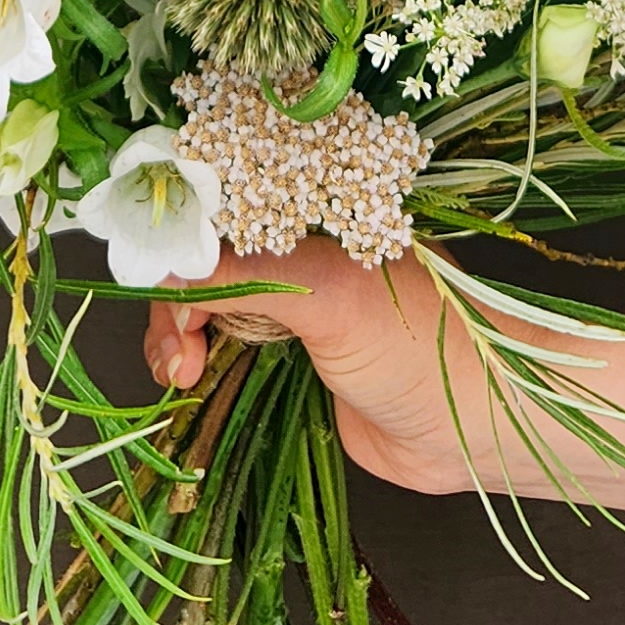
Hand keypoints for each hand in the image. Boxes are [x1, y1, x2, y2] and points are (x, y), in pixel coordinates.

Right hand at [145, 238, 480, 494]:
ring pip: (203, 302)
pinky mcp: (288, 356)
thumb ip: (246, 274)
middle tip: (178, 345)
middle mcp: (299, 244)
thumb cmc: (424, 344)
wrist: (476, 430)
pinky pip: (220, 347)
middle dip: (172, 295)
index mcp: (317, 205)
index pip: (224, 194)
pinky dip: (193, 361)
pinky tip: (188, 382)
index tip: (147, 267)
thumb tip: (163, 265)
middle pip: (202, 252)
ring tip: (181, 374)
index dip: (178, 225)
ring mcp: (291, 301)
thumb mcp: (330, 295)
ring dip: (175, 334)